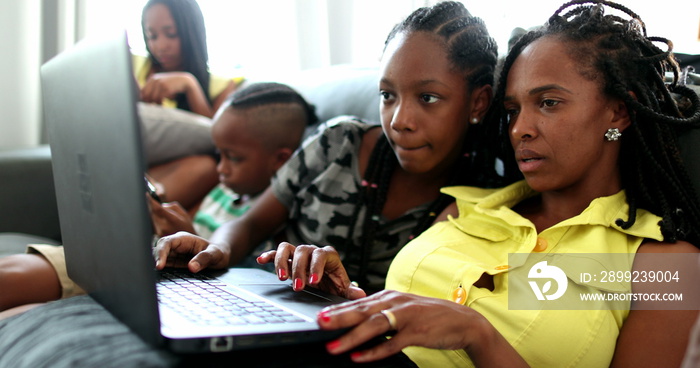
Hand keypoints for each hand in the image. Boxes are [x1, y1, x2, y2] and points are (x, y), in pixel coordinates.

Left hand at [140, 72, 196, 103]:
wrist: (185, 80)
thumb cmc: (172, 84)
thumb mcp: (162, 83)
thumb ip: (154, 87)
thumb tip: (144, 98)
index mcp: (152, 78)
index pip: (143, 91)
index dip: (144, 99)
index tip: (149, 105)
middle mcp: (155, 79)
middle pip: (147, 95)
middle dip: (149, 102)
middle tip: (153, 107)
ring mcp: (161, 83)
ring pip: (153, 98)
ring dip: (156, 104)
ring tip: (160, 106)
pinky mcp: (166, 88)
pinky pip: (160, 99)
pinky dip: (161, 103)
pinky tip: (164, 105)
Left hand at [148, 197, 194, 236]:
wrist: (186, 242)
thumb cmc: (186, 226)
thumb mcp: (184, 214)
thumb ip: (172, 207)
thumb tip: (161, 205)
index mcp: (173, 220)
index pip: (158, 209)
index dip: (151, 201)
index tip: (147, 194)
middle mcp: (164, 227)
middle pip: (152, 213)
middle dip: (150, 205)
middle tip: (149, 198)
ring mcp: (159, 232)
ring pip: (151, 217)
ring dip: (152, 211)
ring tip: (157, 209)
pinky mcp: (156, 234)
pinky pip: (152, 222)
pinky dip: (153, 217)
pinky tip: (158, 216)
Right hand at [154, 231, 229, 272]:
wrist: (220, 256)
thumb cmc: (218, 252)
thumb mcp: (216, 254)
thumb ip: (205, 258)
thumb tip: (192, 267)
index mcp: (184, 239)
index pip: (167, 242)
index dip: (161, 253)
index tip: (160, 265)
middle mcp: (177, 245)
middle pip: (159, 249)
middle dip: (155, 259)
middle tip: (156, 272)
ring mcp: (174, 254)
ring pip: (159, 258)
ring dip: (156, 265)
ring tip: (155, 275)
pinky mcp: (174, 262)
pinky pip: (164, 265)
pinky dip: (161, 270)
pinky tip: (160, 276)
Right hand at [256, 242, 365, 299]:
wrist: (326, 282)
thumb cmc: (334, 284)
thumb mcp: (342, 289)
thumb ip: (350, 291)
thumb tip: (360, 294)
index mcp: (328, 256)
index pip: (322, 254)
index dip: (316, 266)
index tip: (313, 280)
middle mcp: (313, 251)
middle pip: (303, 251)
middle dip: (299, 269)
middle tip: (298, 286)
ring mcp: (299, 253)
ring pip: (288, 248)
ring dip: (283, 262)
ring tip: (282, 278)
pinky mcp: (288, 258)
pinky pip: (276, 253)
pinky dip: (269, 255)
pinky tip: (261, 260)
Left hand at [317, 290, 489, 362]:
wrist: (463, 322)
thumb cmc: (430, 315)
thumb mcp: (403, 309)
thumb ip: (382, 312)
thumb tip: (358, 319)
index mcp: (390, 296)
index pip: (359, 302)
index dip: (338, 309)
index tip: (319, 314)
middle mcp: (396, 303)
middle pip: (362, 310)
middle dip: (339, 318)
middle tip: (319, 323)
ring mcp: (406, 317)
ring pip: (374, 326)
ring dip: (351, 336)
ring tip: (333, 346)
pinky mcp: (417, 332)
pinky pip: (392, 344)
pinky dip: (375, 351)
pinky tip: (360, 357)